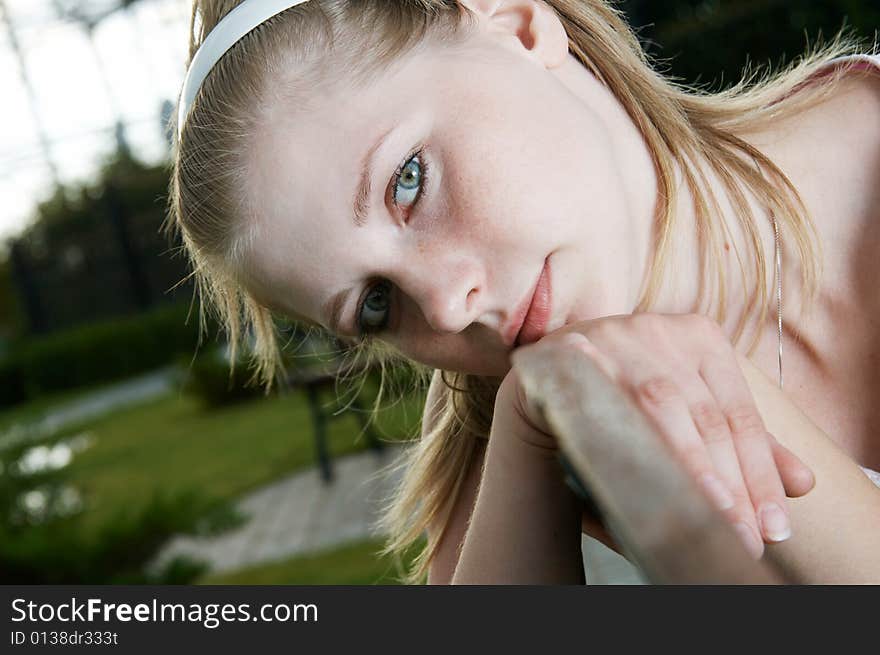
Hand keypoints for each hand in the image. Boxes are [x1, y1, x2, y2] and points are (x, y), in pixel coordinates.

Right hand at [503, 312, 814, 558]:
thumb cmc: (625, 416)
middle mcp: (656, 328)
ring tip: (710, 518)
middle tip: (744, 537)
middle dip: (730, 481)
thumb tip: (804, 483)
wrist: (547, 397)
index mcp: (699, 337)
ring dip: (688, 466)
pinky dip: (625, 441)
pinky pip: (602, 401)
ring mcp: (610, 335)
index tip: (775, 527)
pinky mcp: (567, 351)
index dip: (761, 472)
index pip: (738, 413)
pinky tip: (645, 478)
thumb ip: (737, 448)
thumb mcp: (687, 426)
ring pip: (660, 406)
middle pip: (704, 413)